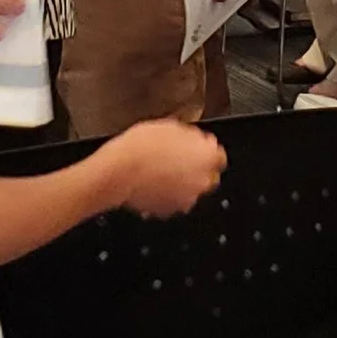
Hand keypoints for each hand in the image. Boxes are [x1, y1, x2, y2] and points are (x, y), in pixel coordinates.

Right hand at [106, 120, 225, 218]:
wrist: (117, 171)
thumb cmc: (139, 147)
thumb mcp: (169, 127)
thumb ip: (190, 136)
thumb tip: (194, 140)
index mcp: (207, 156)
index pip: (219, 156)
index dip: (205, 151)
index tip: (196, 149)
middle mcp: (202, 180)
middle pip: (208, 175)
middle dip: (196, 169)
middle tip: (177, 159)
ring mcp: (187, 198)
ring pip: (191, 189)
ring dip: (182, 182)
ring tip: (160, 170)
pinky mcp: (170, 210)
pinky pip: (174, 200)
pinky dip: (168, 194)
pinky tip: (153, 182)